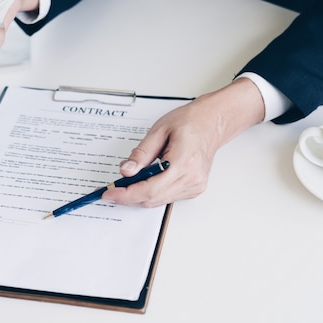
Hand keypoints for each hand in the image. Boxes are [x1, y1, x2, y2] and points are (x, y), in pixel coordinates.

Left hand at [101, 77, 264, 206]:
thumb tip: (126, 171)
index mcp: (182, 163)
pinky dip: (152, 192)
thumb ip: (141, 154)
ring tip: (126, 183)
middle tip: (112, 189)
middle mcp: (191, 179)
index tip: (110, 193)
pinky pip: (167, 197)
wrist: (212, 122)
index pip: (149, 189)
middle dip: (128, 196)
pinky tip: (144, 181)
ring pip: (159, 200)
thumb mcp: (159, 131)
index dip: (126, 194)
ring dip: (139, 195)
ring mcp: (194, 186)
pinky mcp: (195, 188)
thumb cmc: (190, 122)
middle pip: (152, 198)